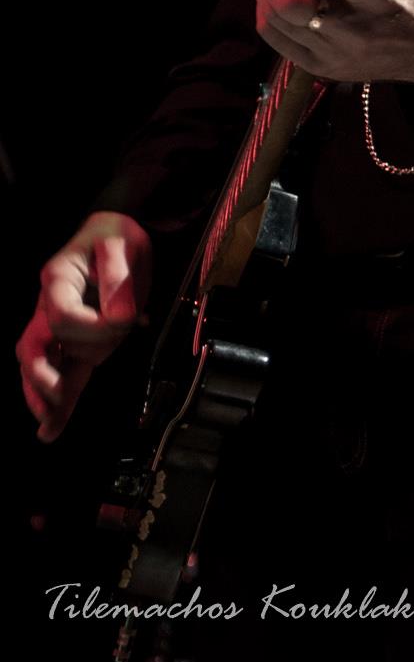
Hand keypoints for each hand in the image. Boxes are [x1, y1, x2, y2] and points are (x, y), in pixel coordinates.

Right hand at [17, 212, 152, 442]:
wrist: (116, 234)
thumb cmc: (116, 237)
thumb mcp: (121, 245)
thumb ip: (118, 277)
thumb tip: (118, 314)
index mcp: (56, 281)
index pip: (63, 316)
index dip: (93, 325)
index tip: (126, 318)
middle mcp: (49, 306)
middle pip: (41, 345)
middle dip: (64, 361)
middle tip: (72, 379)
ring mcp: (57, 326)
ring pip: (39, 365)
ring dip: (46, 393)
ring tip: (48, 423)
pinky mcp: (75, 341)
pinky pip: (61, 372)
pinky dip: (56, 401)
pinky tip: (50, 428)